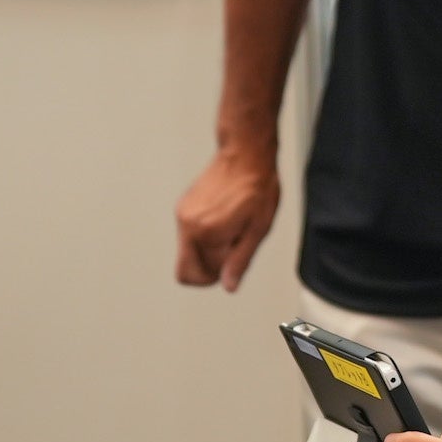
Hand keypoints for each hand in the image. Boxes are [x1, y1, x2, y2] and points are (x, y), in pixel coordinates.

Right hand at [174, 144, 280, 290]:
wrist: (245, 154)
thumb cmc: (258, 189)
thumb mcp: (258, 229)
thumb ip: (241, 260)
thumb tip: (228, 287)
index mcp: (207, 233)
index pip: (205, 275)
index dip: (223, 273)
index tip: (237, 256)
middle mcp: (188, 226)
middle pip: (185, 271)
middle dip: (208, 269)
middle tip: (232, 250)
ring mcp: (182, 216)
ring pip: (187, 254)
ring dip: (208, 250)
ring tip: (232, 227)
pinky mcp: (182, 208)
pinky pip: (189, 236)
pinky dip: (204, 237)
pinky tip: (224, 217)